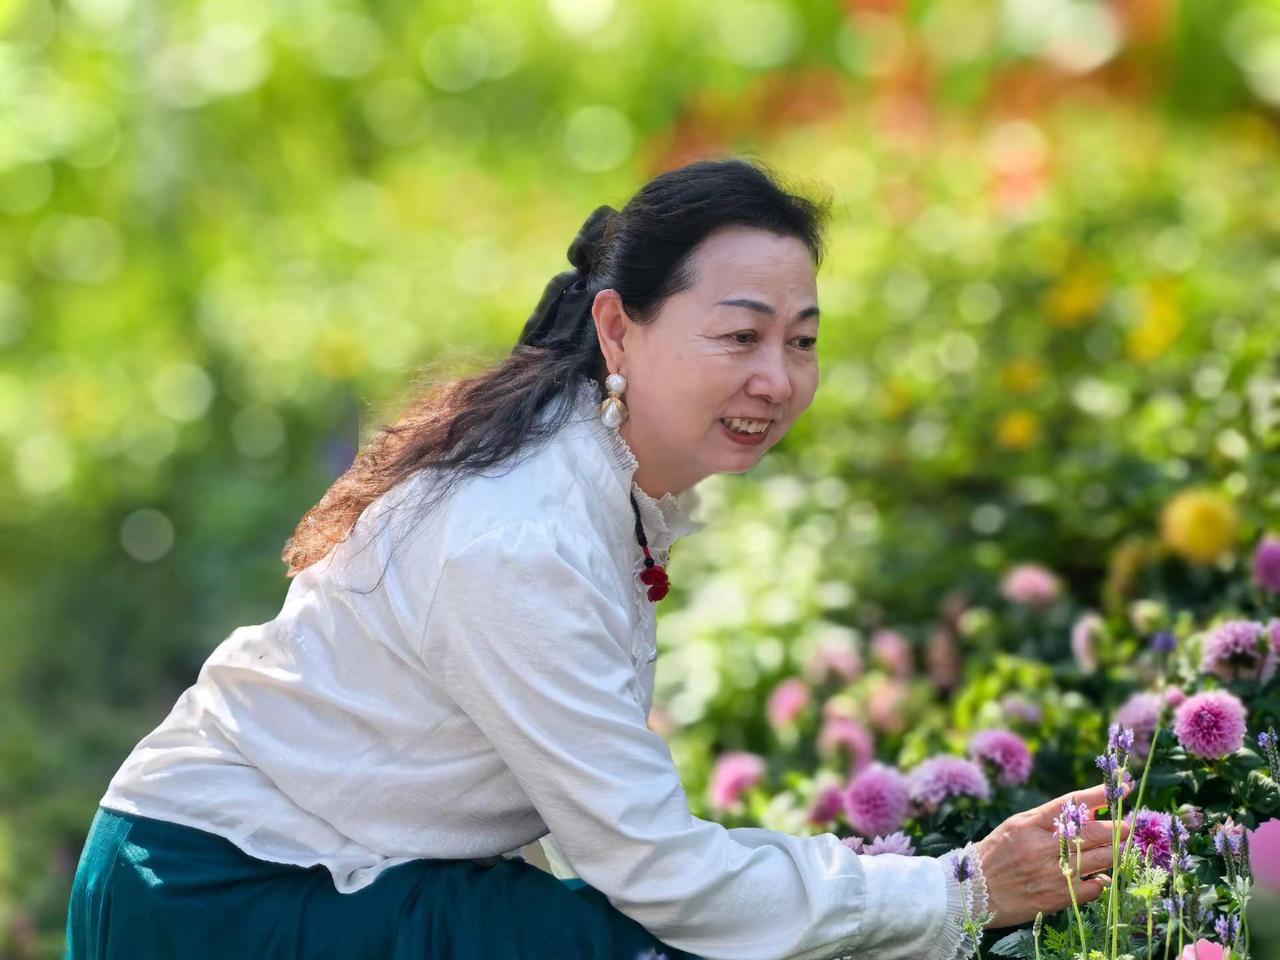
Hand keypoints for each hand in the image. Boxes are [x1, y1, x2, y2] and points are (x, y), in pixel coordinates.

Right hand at [975, 782, 1130, 928]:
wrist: (975, 892)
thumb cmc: (996, 855)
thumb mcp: (1016, 827)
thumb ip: (1048, 819)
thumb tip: (1085, 811)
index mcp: (1029, 825)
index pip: (1070, 804)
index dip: (1098, 795)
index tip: (1121, 788)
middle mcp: (1042, 847)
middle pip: (1092, 833)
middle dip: (1116, 828)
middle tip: (1128, 826)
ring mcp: (1052, 873)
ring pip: (1100, 859)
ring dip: (1115, 852)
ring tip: (1119, 848)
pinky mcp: (1059, 897)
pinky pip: (1095, 887)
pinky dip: (1102, 880)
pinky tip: (1098, 876)